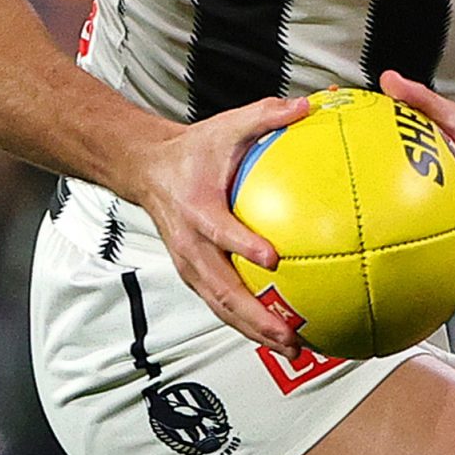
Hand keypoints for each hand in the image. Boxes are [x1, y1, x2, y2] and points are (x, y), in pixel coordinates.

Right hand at [130, 94, 311, 350]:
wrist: (147, 169)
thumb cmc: (193, 150)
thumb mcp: (227, 125)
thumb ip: (266, 116)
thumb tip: (307, 106)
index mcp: (197, 208)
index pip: (219, 230)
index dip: (242, 244)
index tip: (272, 259)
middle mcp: (190, 244)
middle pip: (220, 289)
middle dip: (253, 316)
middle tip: (289, 333)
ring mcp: (190, 265)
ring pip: (220, 307)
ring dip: (253, 330)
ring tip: (291, 348)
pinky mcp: (194, 275)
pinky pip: (221, 304)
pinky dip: (247, 324)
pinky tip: (280, 336)